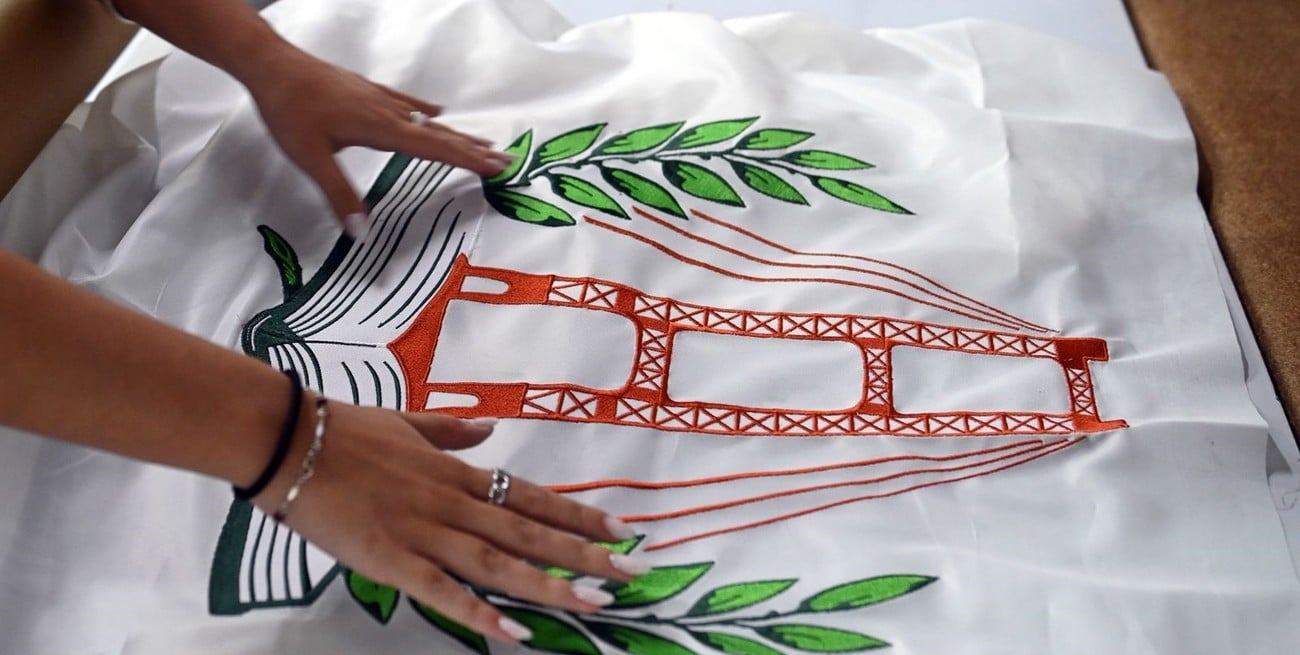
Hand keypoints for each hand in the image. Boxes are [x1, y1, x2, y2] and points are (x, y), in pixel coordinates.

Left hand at [241, 48, 514, 236]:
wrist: (271, 65)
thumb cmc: (289, 109)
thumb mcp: (310, 158)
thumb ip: (339, 195)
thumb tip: (361, 232)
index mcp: (381, 129)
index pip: (435, 149)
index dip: (468, 160)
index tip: (498, 167)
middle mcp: (387, 112)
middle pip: (440, 134)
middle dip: (474, 149)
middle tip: (507, 159)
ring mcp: (379, 98)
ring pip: (428, 120)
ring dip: (457, 133)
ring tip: (483, 142)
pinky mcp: (366, 90)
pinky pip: (408, 103)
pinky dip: (427, 112)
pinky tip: (435, 111)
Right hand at [255, 401, 644, 643]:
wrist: (289, 440)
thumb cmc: (345, 430)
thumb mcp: (408, 421)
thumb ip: (453, 430)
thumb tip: (489, 429)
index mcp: (458, 473)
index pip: (533, 498)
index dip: (579, 515)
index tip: (622, 529)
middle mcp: (453, 503)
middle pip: (530, 533)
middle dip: (585, 554)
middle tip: (633, 571)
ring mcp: (425, 533)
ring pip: (499, 563)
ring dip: (550, 584)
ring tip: (595, 602)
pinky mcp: (392, 561)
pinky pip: (444, 592)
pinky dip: (480, 612)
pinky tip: (515, 632)